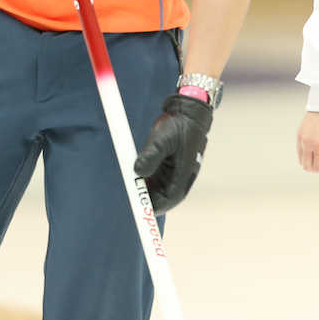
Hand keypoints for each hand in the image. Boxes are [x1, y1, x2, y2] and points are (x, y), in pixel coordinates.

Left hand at [134, 94, 212, 213]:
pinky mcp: (172, 163)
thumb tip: (138, 172)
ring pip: (160, 187)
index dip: (156, 207)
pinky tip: (138, 171)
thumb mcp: (162, 138)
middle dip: (148, 199)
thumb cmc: (178, 125)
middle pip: (164, 196)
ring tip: (132, 181)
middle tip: (130, 194)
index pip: (171, 198)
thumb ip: (151, 155)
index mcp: (185, 172)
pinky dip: (147, 178)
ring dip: (146, 188)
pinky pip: (158, 177)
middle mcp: (183, 175)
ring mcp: (178, 170)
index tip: (140, 208)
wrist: (188, 111)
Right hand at [297, 111, 318, 174]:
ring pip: (302, 160)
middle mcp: (308, 143)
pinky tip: (315, 151)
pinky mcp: (299, 134)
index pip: (318, 168)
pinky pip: (299, 150)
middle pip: (308, 167)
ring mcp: (302, 138)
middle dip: (317, 169)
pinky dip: (306, 154)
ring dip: (311, 163)